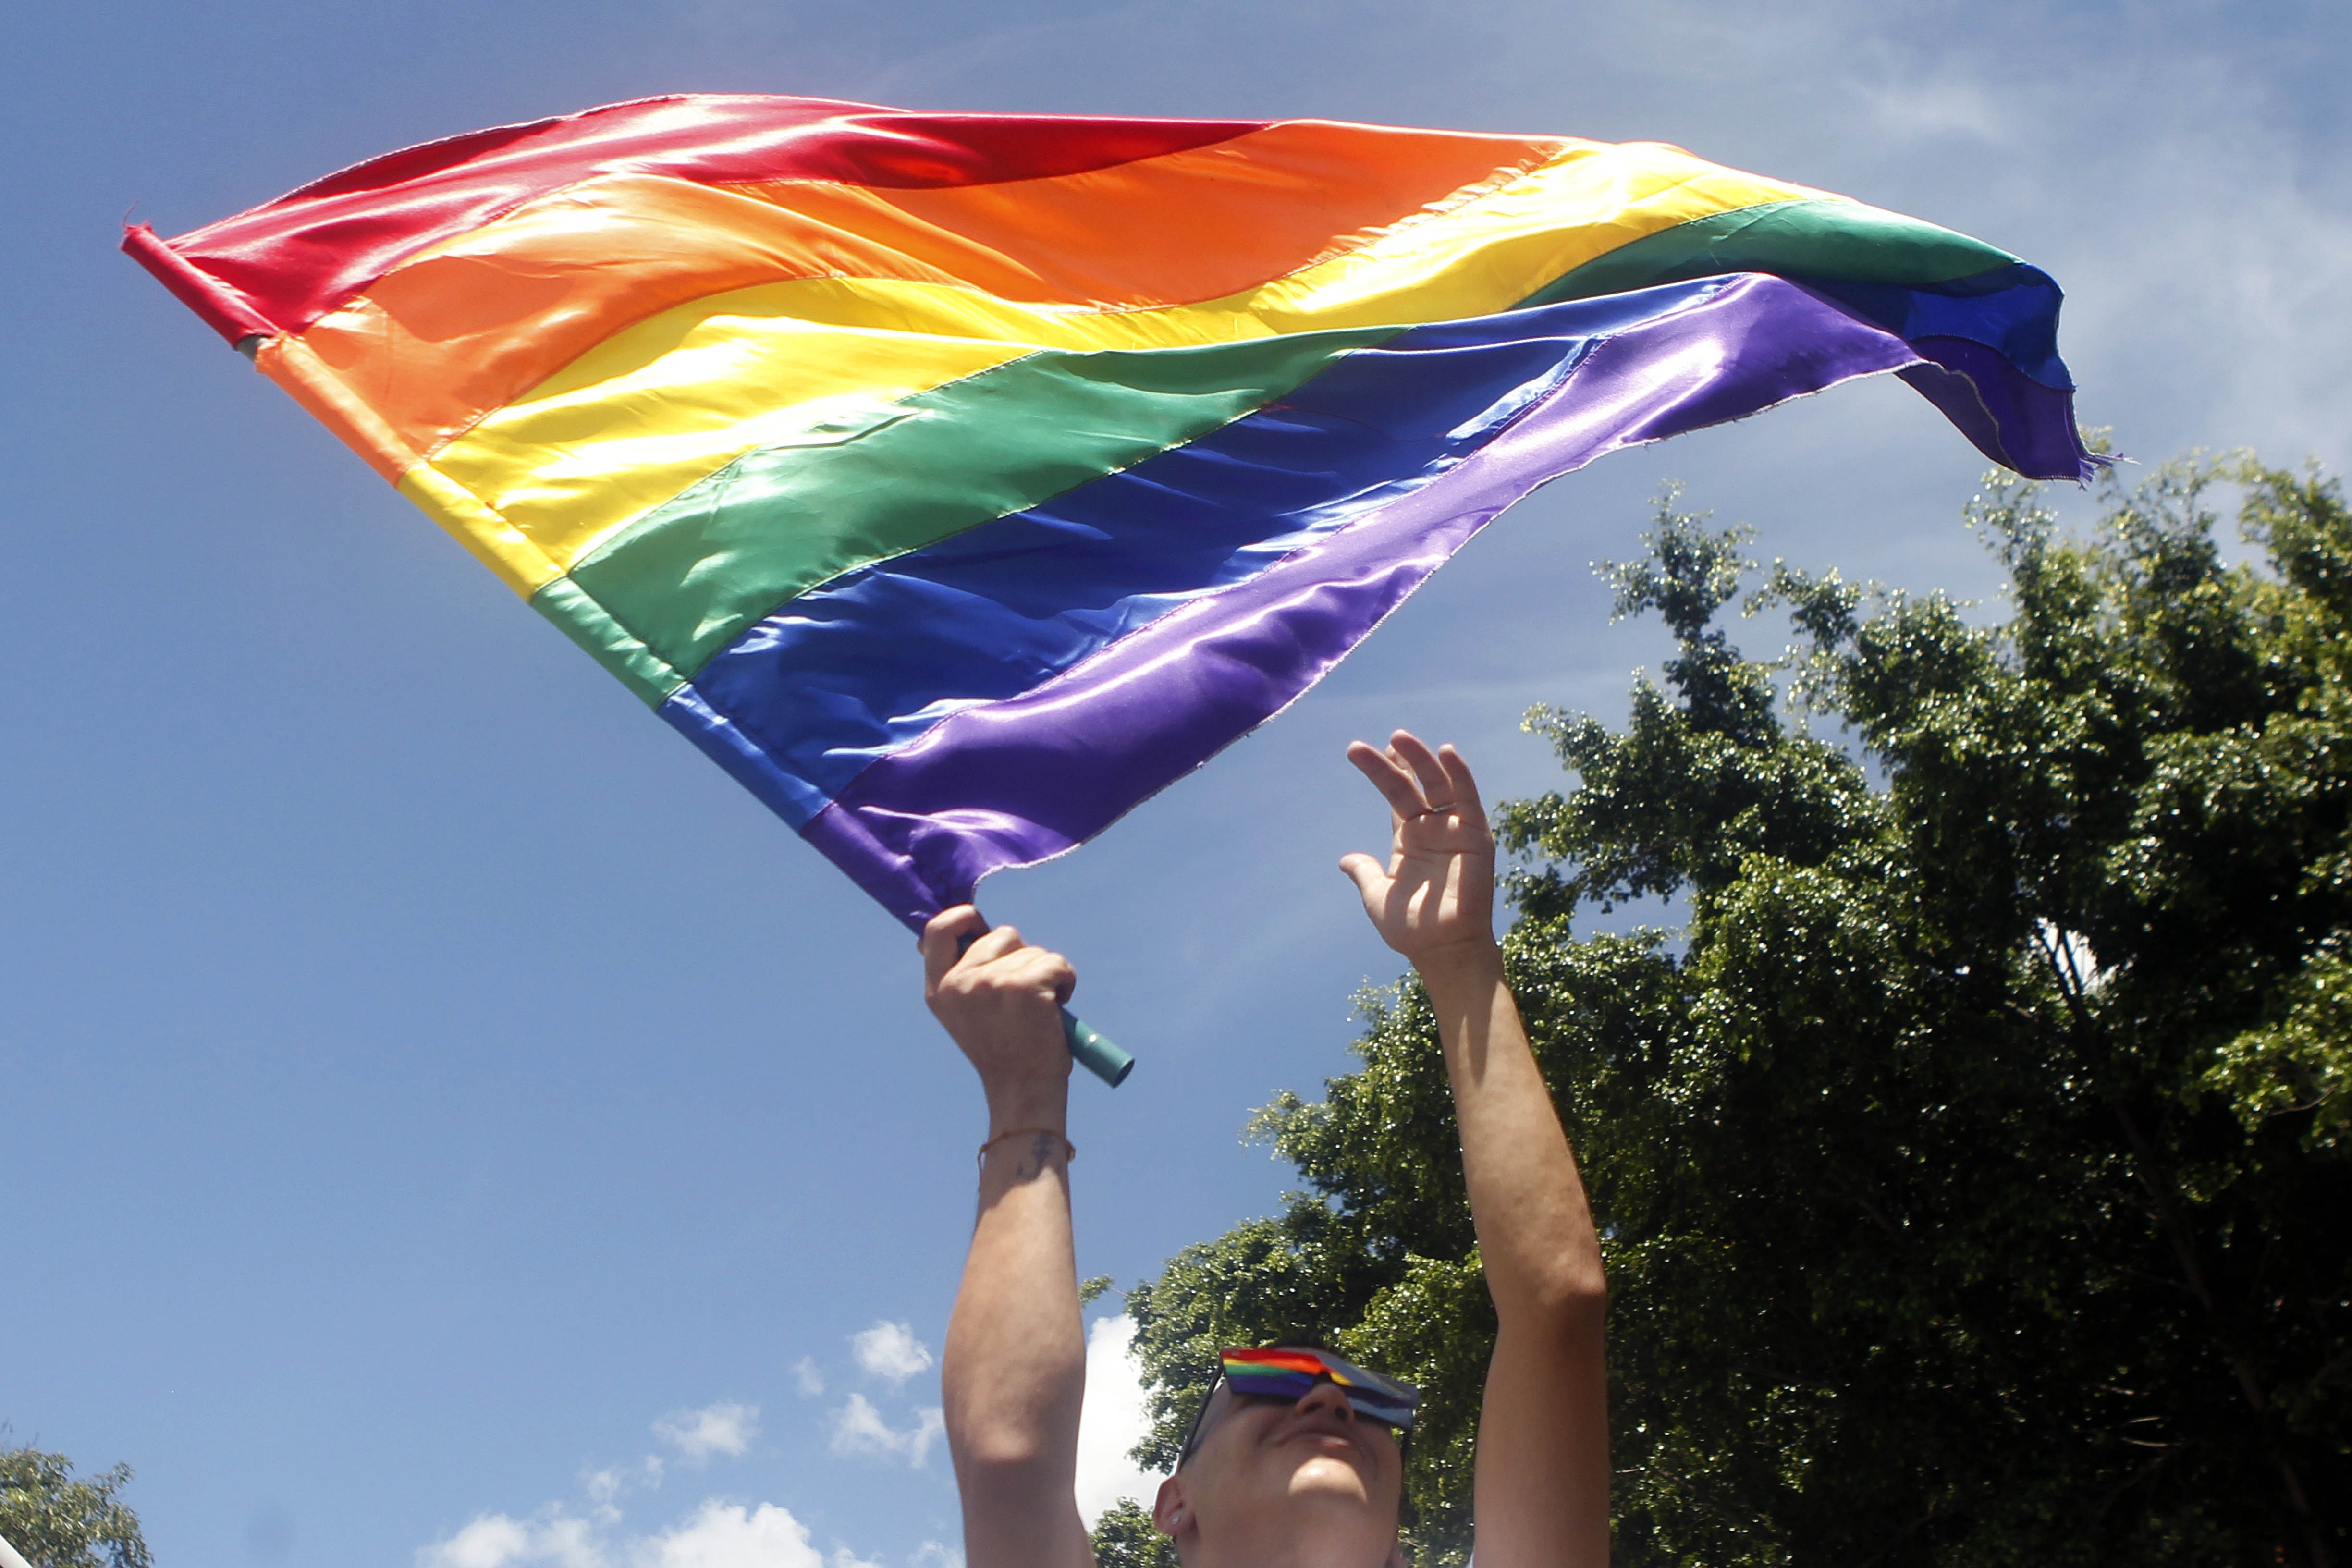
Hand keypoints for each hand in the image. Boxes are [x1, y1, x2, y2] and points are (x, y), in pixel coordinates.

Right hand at [922, 906, 1074, 1131]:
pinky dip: (1066, 980)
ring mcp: (992, 982)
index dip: (963, 918)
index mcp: (939, 989)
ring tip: (1039, 1008)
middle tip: (1022, 995)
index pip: (938, 929)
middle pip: (1001, 935)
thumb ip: (963, 972)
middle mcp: (960, 982)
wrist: (1023, 1090)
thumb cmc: (1003, 1049)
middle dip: (1021, 956)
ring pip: (1033, 950)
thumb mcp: (964, 1011)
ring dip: (1045, 972)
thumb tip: (968, 928)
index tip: (981, 926)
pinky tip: (1057, 1007)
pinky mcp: (1026, 985)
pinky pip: (1056, 963)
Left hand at [1340, 731, 1498, 968]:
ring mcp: (1455, 830)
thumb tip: (1345, 859)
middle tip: (1375, 742)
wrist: (1443, 950)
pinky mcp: (1475, 835)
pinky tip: (1446, 751)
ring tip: (1398, 737)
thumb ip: (1364, 872)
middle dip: (1396, 762)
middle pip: (1413, 785)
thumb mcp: (1377, 896)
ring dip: (1421, 759)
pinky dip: (1460, 774)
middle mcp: (1432, 829)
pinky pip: (1469, 799)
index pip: (1397, 796)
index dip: (1383, 772)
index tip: (1363, 750)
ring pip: (1438, 784)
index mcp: (1409, 839)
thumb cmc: (1412, 929)